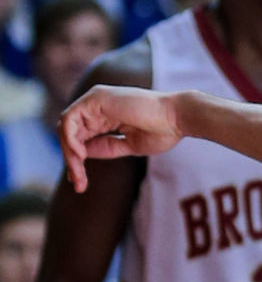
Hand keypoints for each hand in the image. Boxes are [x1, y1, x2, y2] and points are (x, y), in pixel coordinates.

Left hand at [60, 87, 184, 190]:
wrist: (176, 118)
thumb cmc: (161, 130)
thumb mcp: (127, 144)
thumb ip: (104, 146)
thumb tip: (82, 154)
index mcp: (108, 114)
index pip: (80, 137)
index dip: (76, 160)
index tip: (80, 183)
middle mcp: (99, 104)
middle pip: (70, 134)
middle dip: (71, 160)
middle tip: (78, 183)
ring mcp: (97, 99)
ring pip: (65, 128)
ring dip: (68, 153)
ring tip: (79, 172)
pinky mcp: (96, 98)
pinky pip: (69, 119)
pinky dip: (69, 139)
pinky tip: (80, 155)